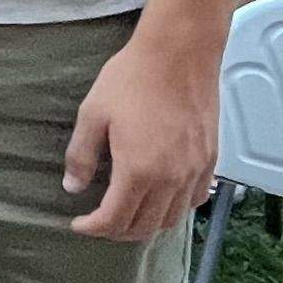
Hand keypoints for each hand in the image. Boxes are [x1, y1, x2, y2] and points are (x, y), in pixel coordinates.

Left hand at [68, 24, 221, 241]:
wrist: (180, 51)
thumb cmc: (134, 77)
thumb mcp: (93, 113)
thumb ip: (81, 155)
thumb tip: (72, 186)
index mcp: (138, 171)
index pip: (114, 220)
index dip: (92, 228)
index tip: (79, 223)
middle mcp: (171, 179)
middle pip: (144, 227)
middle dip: (116, 231)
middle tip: (99, 221)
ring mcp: (194, 171)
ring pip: (171, 219)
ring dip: (146, 224)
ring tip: (128, 213)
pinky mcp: (210, 159)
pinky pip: (195, 200)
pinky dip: (175, 209)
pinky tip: (161, 197)